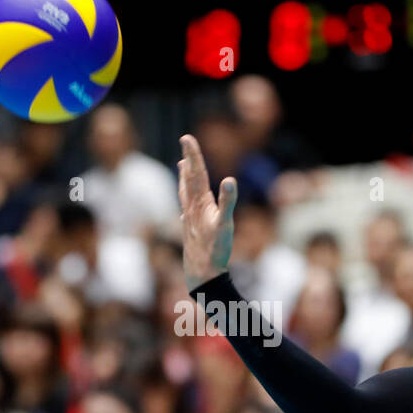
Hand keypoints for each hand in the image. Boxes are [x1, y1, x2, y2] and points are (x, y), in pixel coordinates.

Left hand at [178, 134, 236, 290]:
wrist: (201, 275)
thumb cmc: (215, 250)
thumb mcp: (226, 225)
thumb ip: (228, 202)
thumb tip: (230, 180)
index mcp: (201, 203)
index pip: (197, 173)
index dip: (193, 155)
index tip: (187, 137)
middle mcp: (192, 208)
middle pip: (190, 179)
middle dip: (189, 159)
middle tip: (186, 142)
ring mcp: (190, 218)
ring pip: (185, 192)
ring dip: (185, 176)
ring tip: (181, 164)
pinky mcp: (190, 229)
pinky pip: (186, 208)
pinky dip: (185, 199)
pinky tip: (184, 206)